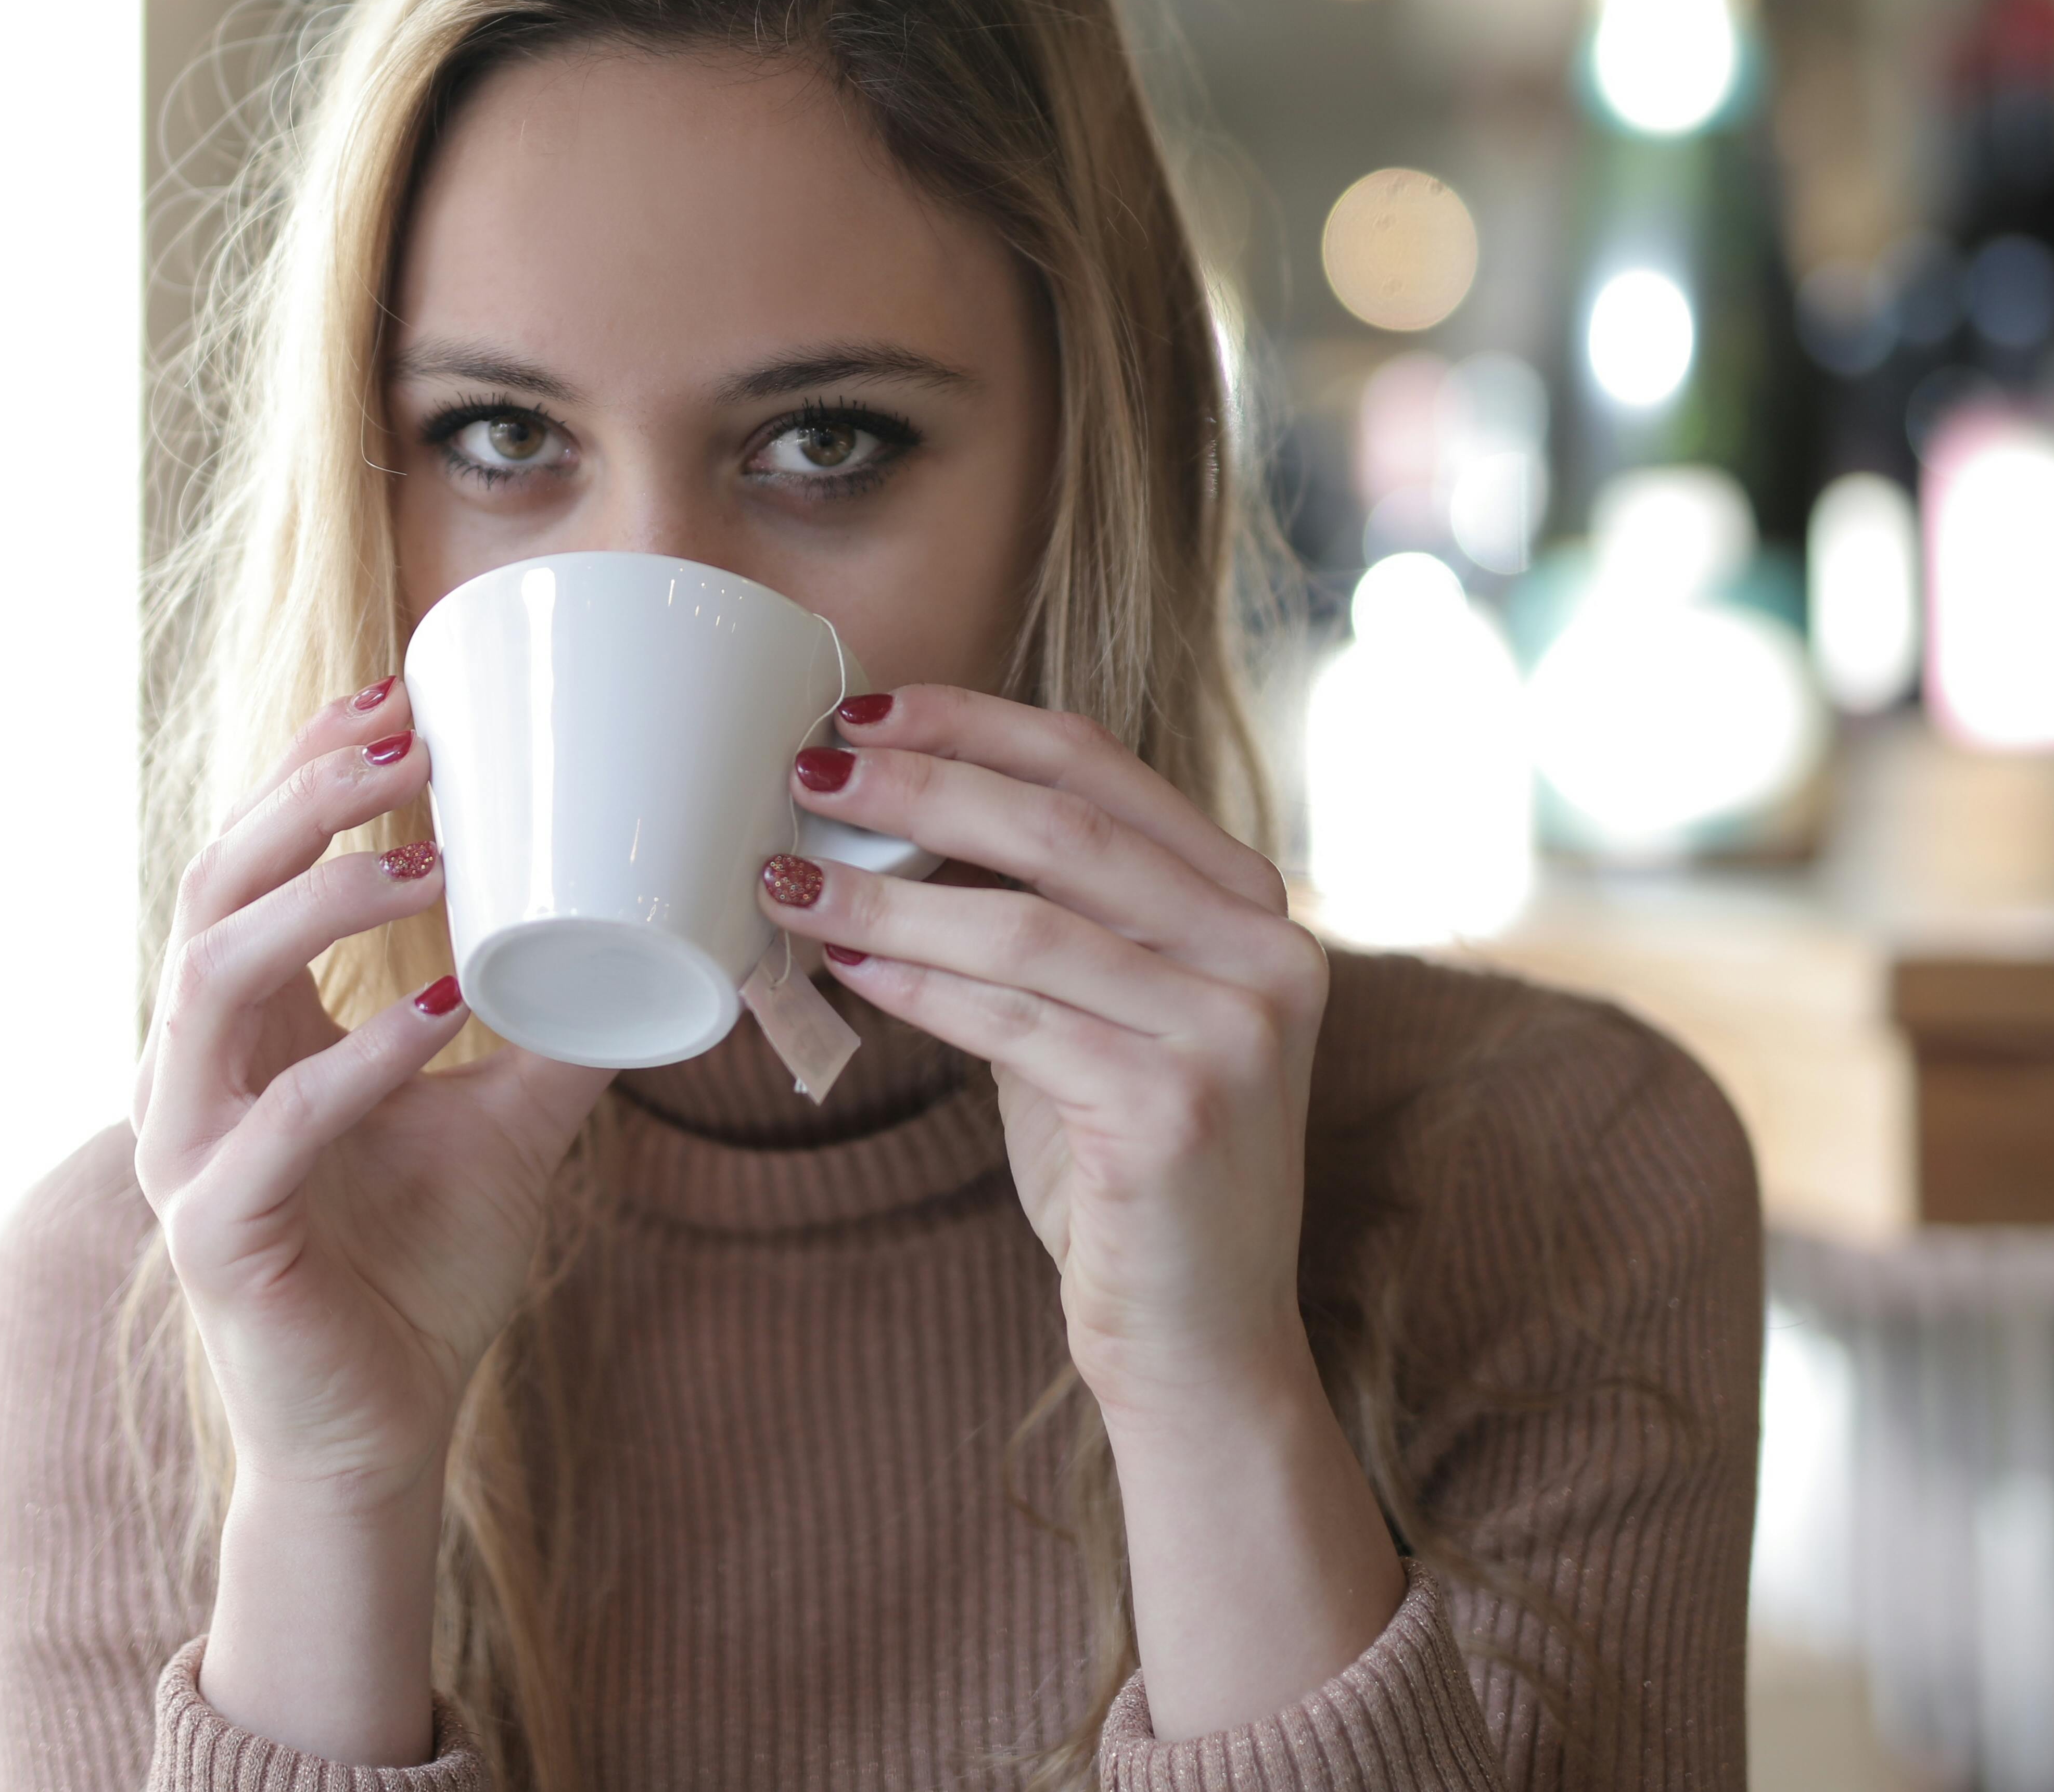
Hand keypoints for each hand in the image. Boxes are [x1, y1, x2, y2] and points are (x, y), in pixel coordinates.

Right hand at [132, 678, 612, 1512]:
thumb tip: (672, 934)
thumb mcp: (510, 1117)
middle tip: (408, 743)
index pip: (246, 863)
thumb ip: (563, 1026)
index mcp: (244, 1029)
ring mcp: (186, 1150)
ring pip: (209, 983)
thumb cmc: (421, 1267)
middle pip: (213, 890)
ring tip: (425, 860)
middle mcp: (193, 1071)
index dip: (304, 773)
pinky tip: (431, 1016)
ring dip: (318, 906)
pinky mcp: (213, 1233)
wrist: (384, 1431)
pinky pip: (272, 1125)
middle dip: (304, 803)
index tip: (393, 696)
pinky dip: (355, 1061)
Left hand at [758, 686, 1398, 1738]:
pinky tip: (841, 970)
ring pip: (1028, 923)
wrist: (1202, 1344)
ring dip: (888, 897)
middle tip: (805, 770)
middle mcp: (1266, 953)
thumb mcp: (1104, 1018)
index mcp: (1251, 904)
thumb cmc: (1130, 1175)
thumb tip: (892, 823)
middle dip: (920, 788)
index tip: (866, 710)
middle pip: (1063, 827)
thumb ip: (1045, 922)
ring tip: (787, 879)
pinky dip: (917, 988)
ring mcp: (1234, 1033)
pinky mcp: (1177, 1114)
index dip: (976, 726)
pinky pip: (1016, 1023)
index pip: (1103, 768)